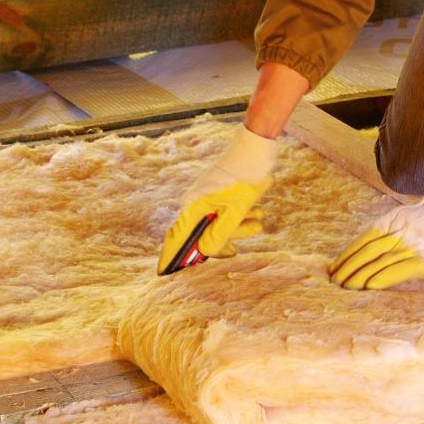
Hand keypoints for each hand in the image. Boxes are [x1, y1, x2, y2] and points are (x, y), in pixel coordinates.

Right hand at [158, 125, 276, 272]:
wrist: (257, 148)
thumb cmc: (244, 176)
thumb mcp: (236, 211)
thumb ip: (220, 234)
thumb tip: (205, 252)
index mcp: (193, 205)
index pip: (177, 237)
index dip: (172, 256)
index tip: (165, 274)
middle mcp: (196, 203)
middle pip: (202, 235)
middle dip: (223, 242)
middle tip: (235, 249)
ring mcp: (208, 199)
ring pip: (219, 226)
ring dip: (238, 228)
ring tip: (255, 218)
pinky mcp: (220, 195)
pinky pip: (227, 216)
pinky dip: (240, 218)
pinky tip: (255, 212)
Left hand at [330, 171, 423, 289]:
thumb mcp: (411, 216)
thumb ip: (393, 229)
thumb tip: (371, 246)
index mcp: (395, 220)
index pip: (365, 239)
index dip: (348, 254)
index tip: (334, 266)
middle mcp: (401, 232)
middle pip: (369, 251)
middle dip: (350, 267)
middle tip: (334, 280)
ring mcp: (415, 245)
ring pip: (382, 261)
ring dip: (361, 275)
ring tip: (346, 286)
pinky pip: (402, 269)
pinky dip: (385, 277)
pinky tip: (371, 285)